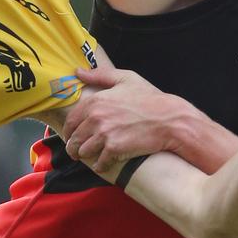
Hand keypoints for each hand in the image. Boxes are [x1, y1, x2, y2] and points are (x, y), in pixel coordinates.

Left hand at [62, 66, 182, 172]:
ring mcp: (105, 134)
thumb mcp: (125, 79)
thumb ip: (100, 75)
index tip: (71, 136)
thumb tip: (78, 72)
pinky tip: (104, 163)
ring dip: (86, 156)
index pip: (71, 120)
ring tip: (91, 156)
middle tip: (77, 152)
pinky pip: (99, 163)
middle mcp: (97, 117)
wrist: (169, 119)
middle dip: (74, 147)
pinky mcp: (114, 150)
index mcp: (96, 100)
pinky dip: (100, 165)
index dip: (69, 131)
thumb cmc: (149, 98)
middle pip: (74, 139)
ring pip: (83, 152)